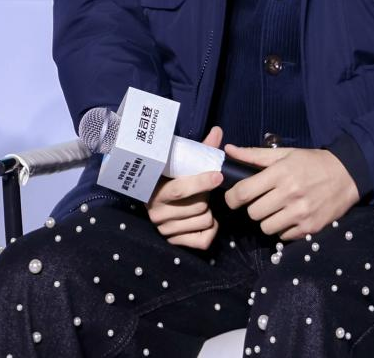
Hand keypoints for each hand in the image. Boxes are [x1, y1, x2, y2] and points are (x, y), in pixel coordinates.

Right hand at [146, 125, 224, 248]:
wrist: (156, 198)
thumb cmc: (172, 177)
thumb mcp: (182, 162)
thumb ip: (201, 149)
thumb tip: (218, 131)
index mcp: (156, 191)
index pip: (181, 190)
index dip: (201, 182)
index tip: (218, 176)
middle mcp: (157, 213)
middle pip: (198, 206)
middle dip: (207, 196)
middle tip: (205, 190)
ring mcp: (165, 230)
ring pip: (204, 221)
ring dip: (210, 211)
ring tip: (202, 203)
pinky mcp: (175, 242)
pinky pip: (203, 240)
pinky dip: (211, 230)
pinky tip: (207, 219)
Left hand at [222, 143, 359, 239]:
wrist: (347, 174)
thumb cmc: (312, 162)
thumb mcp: (285, 154)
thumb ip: (254, 154)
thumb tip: (229, 149)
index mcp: (280, 173)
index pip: (243, 192)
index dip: (232, 197)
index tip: (233, 197)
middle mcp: (289, 194)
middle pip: (253, 213)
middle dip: (253, 207)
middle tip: (262, 200)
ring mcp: (300, 213)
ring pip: (266, 227)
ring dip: (267, 220)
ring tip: (277, 209)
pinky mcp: (310, 228)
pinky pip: (283, 236)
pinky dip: (283, 228)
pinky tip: (290, 216)